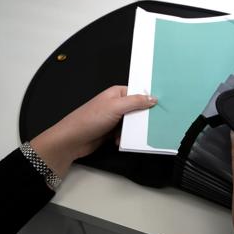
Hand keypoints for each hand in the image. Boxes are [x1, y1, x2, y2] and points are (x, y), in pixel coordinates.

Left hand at [30, 86, 156, 177]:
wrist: (71, 141)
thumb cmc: (89, 119)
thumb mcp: (115, 107)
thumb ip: (136, 102)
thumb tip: (153, 98)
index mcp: (117, 93)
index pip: (139, 93)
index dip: (150, 99)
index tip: (162, 105)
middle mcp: (116, 104)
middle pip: (138, 109)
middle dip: (143, 117)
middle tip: (154, 123)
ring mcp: (114, 118)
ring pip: (133, 123)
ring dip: (134, 131)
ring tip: (134, 135)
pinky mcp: (112, 131)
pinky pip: (126, 133)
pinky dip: (126, 138)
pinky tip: (121, 141)